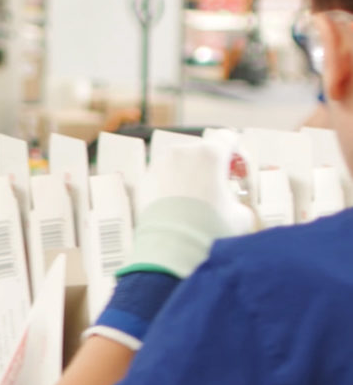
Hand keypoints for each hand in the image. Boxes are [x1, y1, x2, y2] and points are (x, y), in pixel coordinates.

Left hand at [86, 140, 256, 350]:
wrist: (171, 246)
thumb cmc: (210, 228)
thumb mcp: (241, 215)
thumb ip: (239, 200)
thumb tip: (233, 204)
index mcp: (210, 153)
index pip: (227, 138)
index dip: (235, 152)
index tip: (236, 169)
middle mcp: (182, 152)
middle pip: (201, 151)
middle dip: (210, 166)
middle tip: (216, 189)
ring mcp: (159, 164)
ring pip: (179, 163)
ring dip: (188, 175)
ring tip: (194, 200)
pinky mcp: (144, 181)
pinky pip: (162, 177)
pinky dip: (170, 186)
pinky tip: (176, 206)